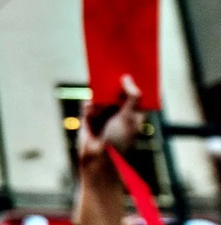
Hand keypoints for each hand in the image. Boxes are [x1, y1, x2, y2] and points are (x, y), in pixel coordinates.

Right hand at [75, 76, 143, 224]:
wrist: (98, 162)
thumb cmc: (120, 143)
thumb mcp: (130, 118)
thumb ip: (131, 98)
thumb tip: (128, 79)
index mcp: (135, 112)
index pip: (136, 92)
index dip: (135, 80)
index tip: (135, 63)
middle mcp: (120, 112)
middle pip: (117, 90)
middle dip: (115, 79)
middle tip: (114, 62)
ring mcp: (104, 115)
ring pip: (101, 95)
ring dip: (100, 89)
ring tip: (100, 74)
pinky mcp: (89, 118)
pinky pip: (88, 104)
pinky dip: (89, 103)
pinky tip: (91, 101)